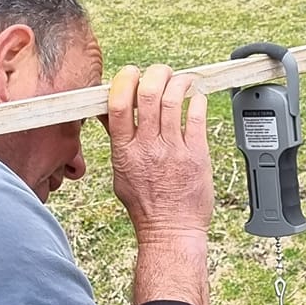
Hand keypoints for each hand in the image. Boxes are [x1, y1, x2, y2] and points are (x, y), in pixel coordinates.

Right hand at [106, 65, 212, 240]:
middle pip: (148, 94)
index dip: (125, 80)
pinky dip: (197, 99)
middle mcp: (147, 148)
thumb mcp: (121, 172)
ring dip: (179, 82)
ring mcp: (173, 151)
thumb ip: (117, 140)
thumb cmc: (146, 206)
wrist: (171, 232)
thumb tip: (108, 112)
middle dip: (156, 74)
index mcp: (124, 151)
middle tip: (162, 73)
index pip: (117, 104)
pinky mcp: (196, 155)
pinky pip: (197, 116)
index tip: (132, 73)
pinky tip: (196, 98)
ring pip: (173, 100)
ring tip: (182, 81)